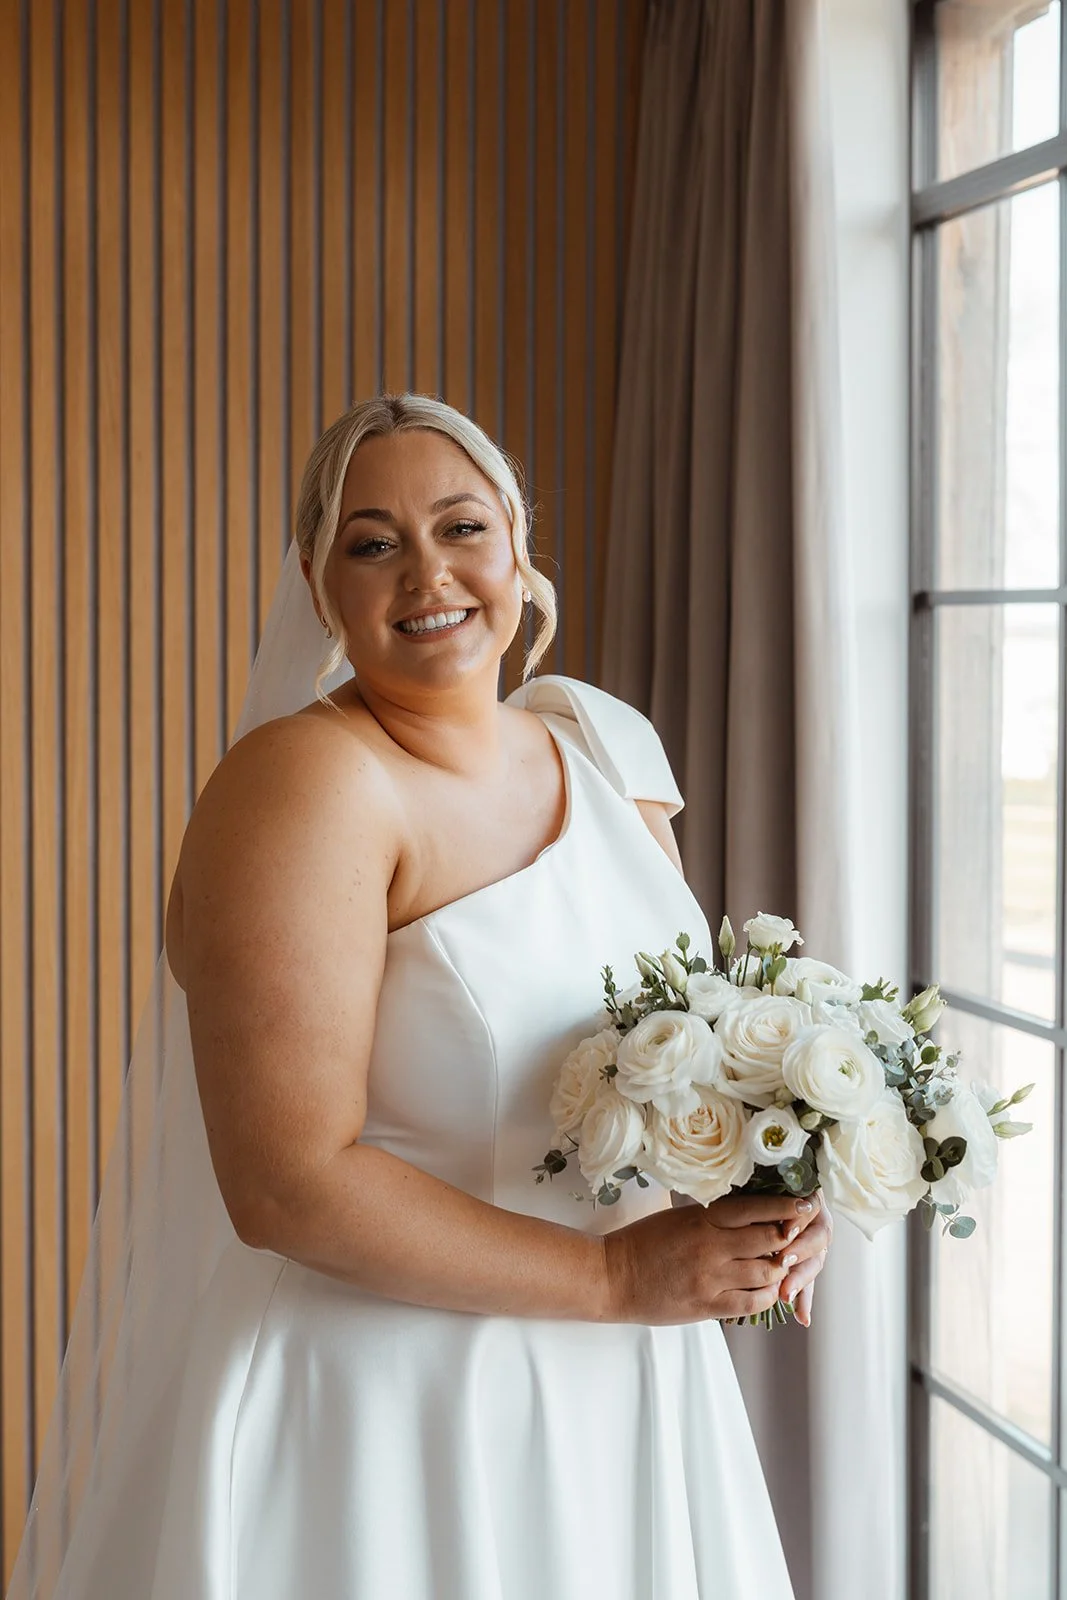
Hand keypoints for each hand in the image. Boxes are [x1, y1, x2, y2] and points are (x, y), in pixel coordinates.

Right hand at [601, 1192, 823, 1325]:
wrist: (613, 1277)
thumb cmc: (644, 1243)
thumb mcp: (679, 1218)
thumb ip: (714, 1218)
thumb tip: (752, 1215)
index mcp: (702, 1219)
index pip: (755, 1208)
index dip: (784, 1207)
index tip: (804, 1205)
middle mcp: (710, 1246)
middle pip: (769, 1240)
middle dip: (789, 1239)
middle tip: (798, 1238)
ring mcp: (710, 1278)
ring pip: (766, 1272)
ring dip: (780, 1269)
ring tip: (784, 1265)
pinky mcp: (707, 1305)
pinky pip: (751, 1302)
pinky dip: (767, 1295)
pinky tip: (769, 1290)